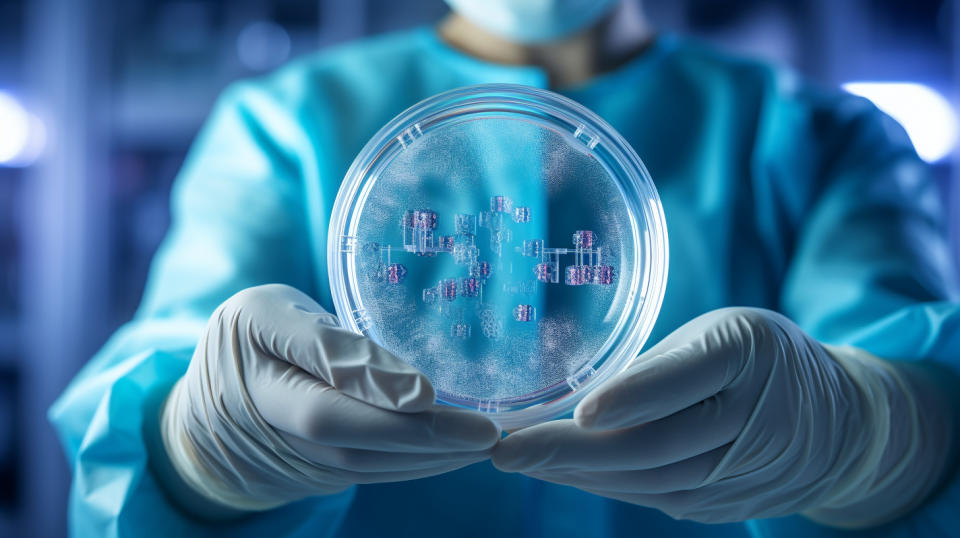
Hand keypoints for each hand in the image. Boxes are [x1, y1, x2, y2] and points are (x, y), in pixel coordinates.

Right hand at [162, 284, 499, 510]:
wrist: (211, 406)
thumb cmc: (247, 339)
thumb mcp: (267, 313)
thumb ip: (325, 342)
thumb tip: (408, 385)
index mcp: (261, 382)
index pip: (322, 403)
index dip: (377, 400)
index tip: (434, 395)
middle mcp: (282, 432)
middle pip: (357, 445)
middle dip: (426, 441)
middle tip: (487, 430)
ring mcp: (304, 459)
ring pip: (372, 467)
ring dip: (433, 458)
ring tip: (485, 440)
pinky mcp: (325, 471)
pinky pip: (376, 473)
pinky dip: (420, 464)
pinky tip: (457, 450)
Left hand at [492, 307, 950, 526]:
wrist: (841, 425)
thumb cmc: (763, 361)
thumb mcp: (726, 335)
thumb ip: (660, 364)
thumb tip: (576, 394)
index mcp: (747, 355)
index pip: (684, 378)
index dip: (633, 396)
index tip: (577, 408)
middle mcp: (748, 419)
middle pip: (652, 443)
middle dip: (569, 450)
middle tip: (506, 448)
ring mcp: (739, 472)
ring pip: (645, 478)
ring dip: (574, 473)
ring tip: (517, 459)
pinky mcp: (723, 505)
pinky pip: (652, 496)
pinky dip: (601, 485)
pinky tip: (559, 474)